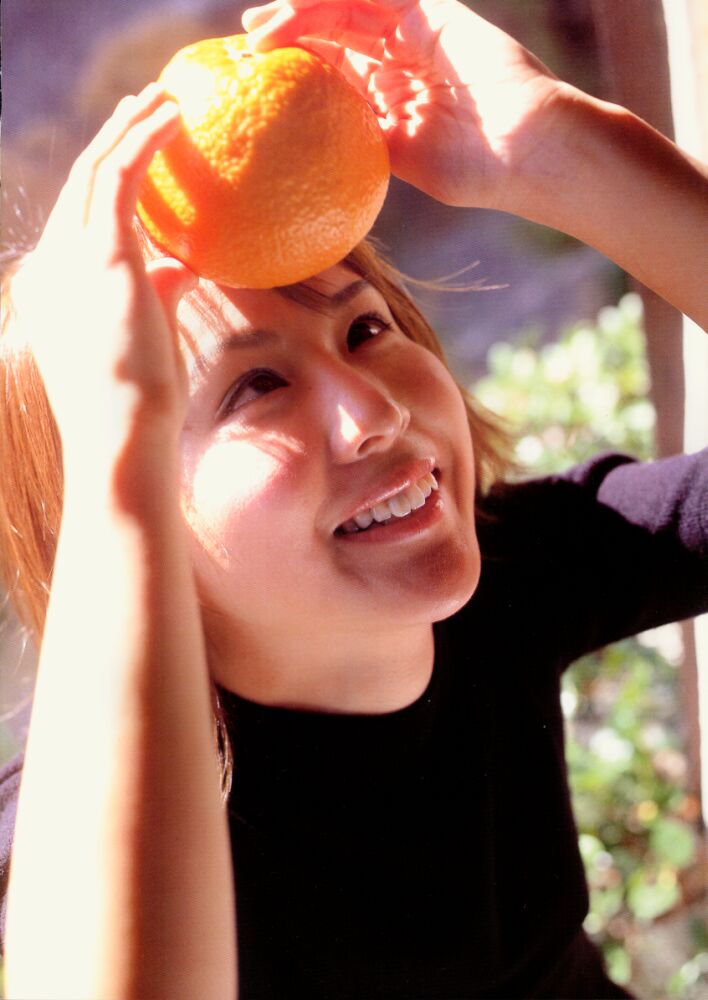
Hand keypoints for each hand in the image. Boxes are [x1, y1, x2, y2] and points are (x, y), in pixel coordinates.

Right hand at [8, 84, 196, 467]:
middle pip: (79, 184)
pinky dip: (145, 142)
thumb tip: (182, 265)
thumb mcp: (145, 335)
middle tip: (146, 108)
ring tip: (163, 100)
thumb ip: (156, 292)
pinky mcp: (102, 256)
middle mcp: (51, 266)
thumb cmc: (141, 401)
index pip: (77, 220)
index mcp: (53, 289)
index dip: (104, 181)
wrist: (123, 436)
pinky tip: (173, 120)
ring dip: (128, 126)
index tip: (137, 156)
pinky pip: (121, 178)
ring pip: (93, 169)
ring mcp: (70, 258)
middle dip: (112, 139)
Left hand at [242, 0, 564, 208]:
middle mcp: (403, 59)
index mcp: (395, 95)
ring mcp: (417, 32)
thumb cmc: (476, 172)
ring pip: (348, 8)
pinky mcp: (431, 12)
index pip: (336, 69)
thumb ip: (362, 145)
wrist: (527, 151)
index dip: (299, 67)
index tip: (260, 77)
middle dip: (290, 32)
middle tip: (250, 45)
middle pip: (335, 31)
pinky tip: (302, 8)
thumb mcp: (404, 161)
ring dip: (303, 14)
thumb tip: (310, 156)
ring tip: (264, 33)